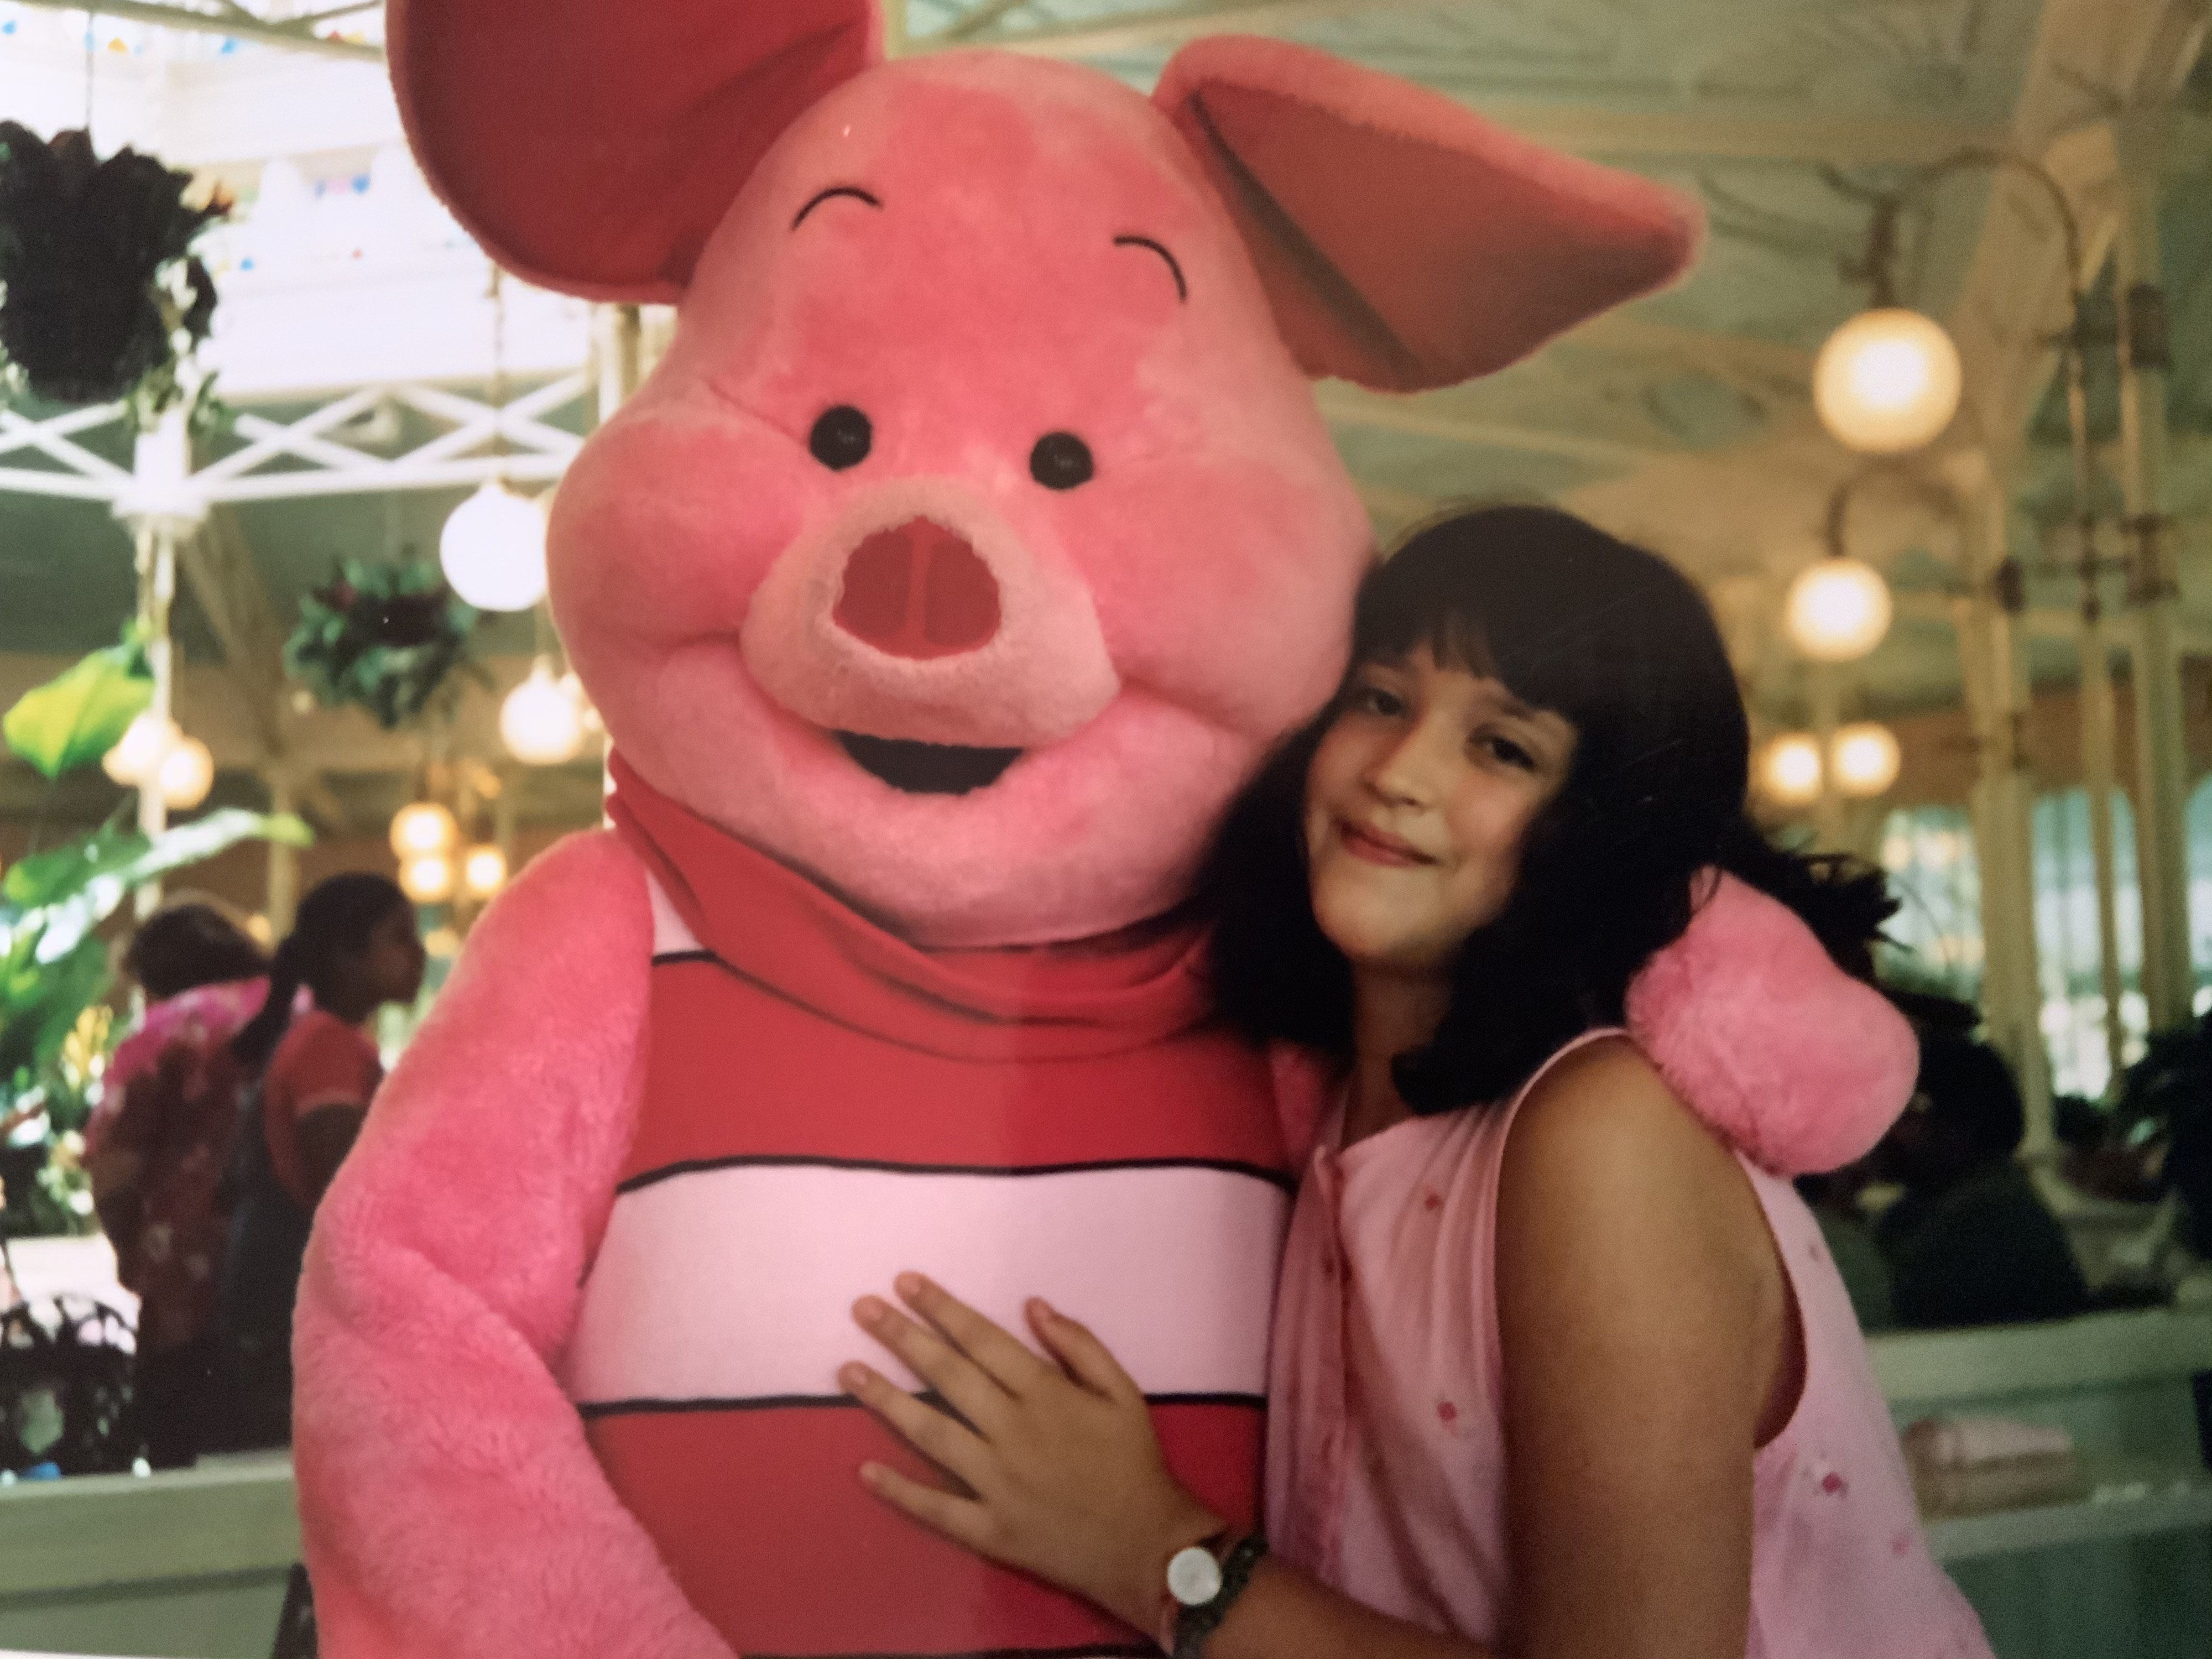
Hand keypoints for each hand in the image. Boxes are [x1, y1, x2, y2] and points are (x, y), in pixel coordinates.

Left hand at [844, 1272, 1222, 1635]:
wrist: (1149, 1546)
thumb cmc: (1134, 1463)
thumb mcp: (1123, 1392)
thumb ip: (1080, 1346)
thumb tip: (1033, 1306)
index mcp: (1046, 1394)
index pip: (982, 1340)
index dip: (942, 1309)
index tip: (905, 1283)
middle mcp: (1014, 1432)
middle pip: (948, 1377)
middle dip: (902, 1338)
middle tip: (862, 1309)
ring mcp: (997, 1483)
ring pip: (931, 1434)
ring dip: (886, 1401)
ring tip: (847, 1371)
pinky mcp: (990, 1529)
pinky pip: (937, 1508)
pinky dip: (900, 1491)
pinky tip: (864, 1470)